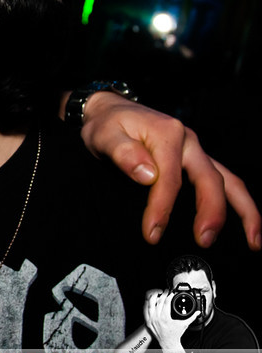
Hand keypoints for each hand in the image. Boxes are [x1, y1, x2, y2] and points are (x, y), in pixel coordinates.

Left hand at [79, 91, 260, 249]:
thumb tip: (147, 175)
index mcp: (167, 133)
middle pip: (209, 179)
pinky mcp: (196, 160)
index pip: (169, 178)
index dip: (162, 207)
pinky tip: (245, 226)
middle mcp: (188, 141)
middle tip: (204, 241)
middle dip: (211, 212)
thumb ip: (122, 153)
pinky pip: (224, 182)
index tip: (153, 232)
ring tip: (252, 242)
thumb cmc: (107, 125)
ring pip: (229, 181)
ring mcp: (195, 151)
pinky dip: (239, 203)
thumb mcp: (104, 135)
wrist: (110, 110)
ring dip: (244, 211)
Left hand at [143, 289, 196, 349]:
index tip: (171, 293)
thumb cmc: (175, 334)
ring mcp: (151, 320)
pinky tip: (150, 301)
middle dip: (162, 295)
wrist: (168, 343)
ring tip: (157, 294)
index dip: (169, 296)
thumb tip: (198, 313)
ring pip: (149, 305)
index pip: (166, 302)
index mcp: (165, 318)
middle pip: (158, 302)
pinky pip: (145, 311)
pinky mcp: (148, 322)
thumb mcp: (184, 325)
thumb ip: (191, 317)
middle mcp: (157, 318)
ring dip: (153, 298)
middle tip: (165, 291)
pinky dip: (147, 305)